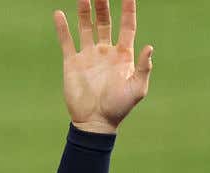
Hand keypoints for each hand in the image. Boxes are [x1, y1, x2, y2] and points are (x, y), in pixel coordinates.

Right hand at [55, 0, 154, 134]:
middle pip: (105, 21)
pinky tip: (59, 14)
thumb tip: (150, 46)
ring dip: (85, 11)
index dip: (128, 9)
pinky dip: (62, 28)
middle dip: (103, 4)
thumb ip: (144, 68)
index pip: (127, 26)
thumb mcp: (137, 89)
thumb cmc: (119, 108)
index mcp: (123, 55)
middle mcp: (105, 51)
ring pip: (86, 27)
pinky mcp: (72, 63)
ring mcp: (88, 56)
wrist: (95, 123)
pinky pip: (67, 42)